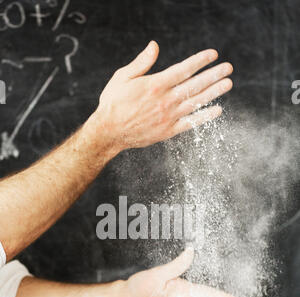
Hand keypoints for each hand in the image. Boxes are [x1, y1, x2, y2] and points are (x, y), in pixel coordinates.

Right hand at [90, 41, 232, 152]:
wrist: (109, 132)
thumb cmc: (113, 103)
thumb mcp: (123, 77)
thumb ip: (142, 62)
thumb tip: (155, 45)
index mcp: (155, 84)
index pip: (184, 69)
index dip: (200, 61)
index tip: (213, 55)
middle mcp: (165, 100)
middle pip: (195, 85)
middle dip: (213, 75)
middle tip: (228, 68)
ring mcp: (168, 117)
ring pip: (196, 102)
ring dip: (214, 92)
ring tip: (228, 83)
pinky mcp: (168, 131)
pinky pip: (190, 123)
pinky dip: (205, 117)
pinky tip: (217, 110)